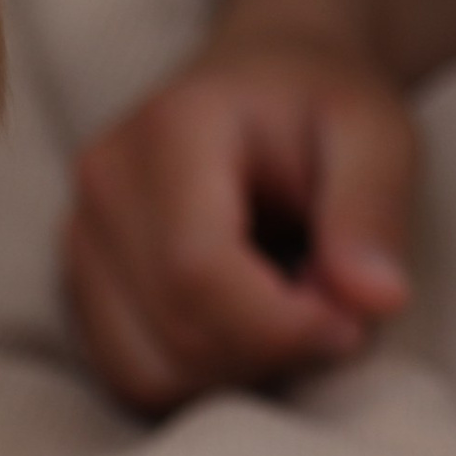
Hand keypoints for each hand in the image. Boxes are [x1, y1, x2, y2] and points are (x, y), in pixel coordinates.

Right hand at [64, 34, 414, 412]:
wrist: (263, 77)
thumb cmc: (323, 103)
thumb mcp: (379, 134)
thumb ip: (375, 209)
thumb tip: (375, 301)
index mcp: (170, 131)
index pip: (197, 269)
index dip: (281, 325)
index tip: (352, 323)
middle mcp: (103, 184)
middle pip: (174, 331)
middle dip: (271, 351)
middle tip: (334, 313)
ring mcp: (78, 237)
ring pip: (146, 372)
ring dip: (236, 374)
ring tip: (287, 315)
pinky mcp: (77, 283)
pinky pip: (132, 377)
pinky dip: (201, 378)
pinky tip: (246, 328)